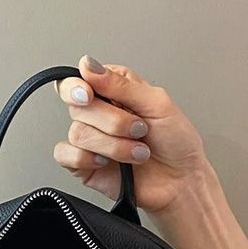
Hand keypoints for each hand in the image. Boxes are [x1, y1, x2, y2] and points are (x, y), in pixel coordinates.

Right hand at [53, 58, 211, 218]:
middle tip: (139, 129)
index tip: (89, 94)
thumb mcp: (158, 104)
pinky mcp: (83, 164)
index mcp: (114, 91)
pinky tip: (108, 162)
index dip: (78, 86)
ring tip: (137, 151)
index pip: (79, 79)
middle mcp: (99, 113)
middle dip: (113, 122)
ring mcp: (90, 139)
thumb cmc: (177, 143)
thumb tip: (89, 65)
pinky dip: (88, 159)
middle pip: (77, 107)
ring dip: (114, 146)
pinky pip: (65, 155)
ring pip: (78, 133)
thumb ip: (121, 84)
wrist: (182, 183)